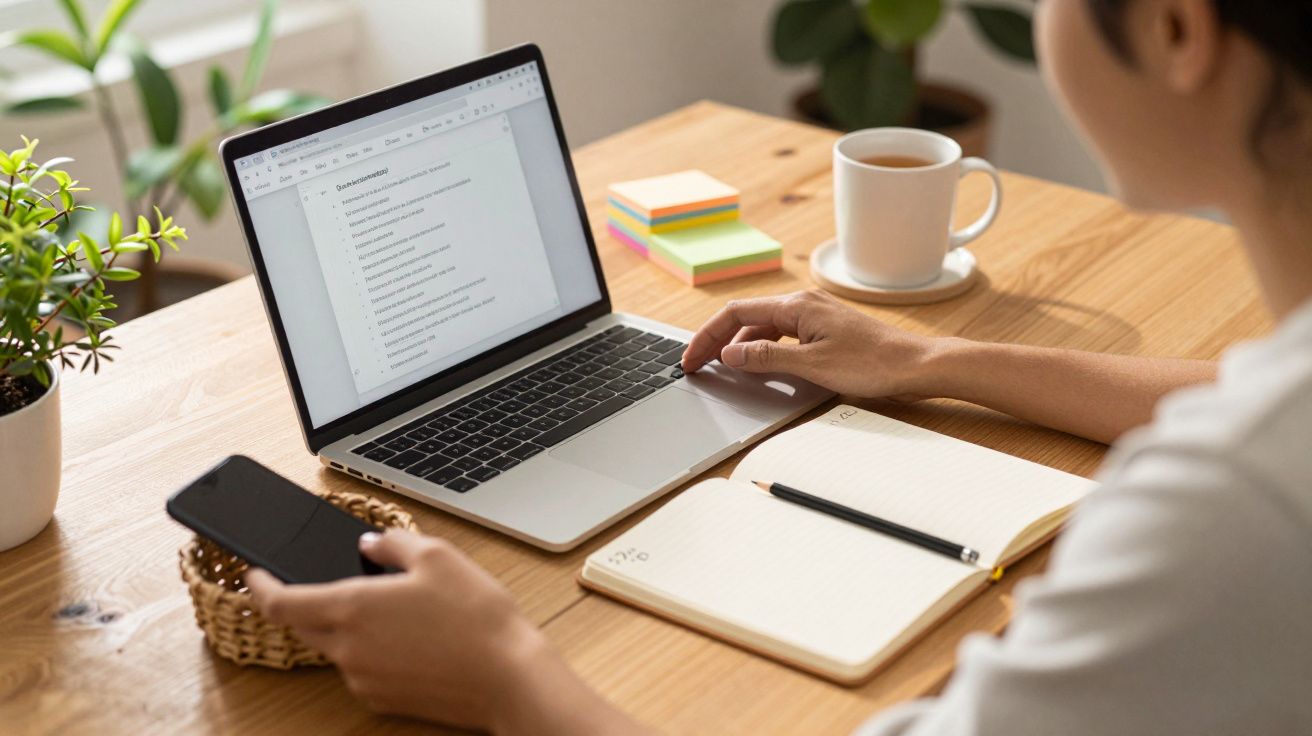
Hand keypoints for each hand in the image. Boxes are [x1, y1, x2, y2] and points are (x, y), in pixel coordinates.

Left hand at [246, 531, 639, 734]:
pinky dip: (370, 650)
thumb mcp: (439, 557)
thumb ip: (393, 543)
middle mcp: (347, 648)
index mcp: (351, 607)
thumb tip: (371, 544)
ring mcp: (362, 679)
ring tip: (398, 609)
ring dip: (348, 626)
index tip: (254, 572)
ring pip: (335, 646)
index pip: (280, 601)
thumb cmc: (476, 616)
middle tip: (335, 581)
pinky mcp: (382, 700)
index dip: (260, 584)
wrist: (508, 678)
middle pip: (303, 625)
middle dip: (306, 602)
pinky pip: (361, 669)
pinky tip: (411, 638)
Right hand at [680, 289, 942, 399]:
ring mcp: (815, 316)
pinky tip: (760, 367)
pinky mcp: (825, 330)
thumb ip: (766, 357)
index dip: (708, 336)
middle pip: (746, 318)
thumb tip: (730, 352)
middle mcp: (804, 304)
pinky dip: (763, 349)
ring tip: (722, 368)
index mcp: (797, 306)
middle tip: (697, 365)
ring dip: (740, 346)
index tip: (691, 358)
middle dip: (718, 340)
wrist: (916, 365)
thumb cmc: (873, 364)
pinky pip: (783, 335)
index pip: (736, 314)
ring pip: (764, 327)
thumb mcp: (811, 365)